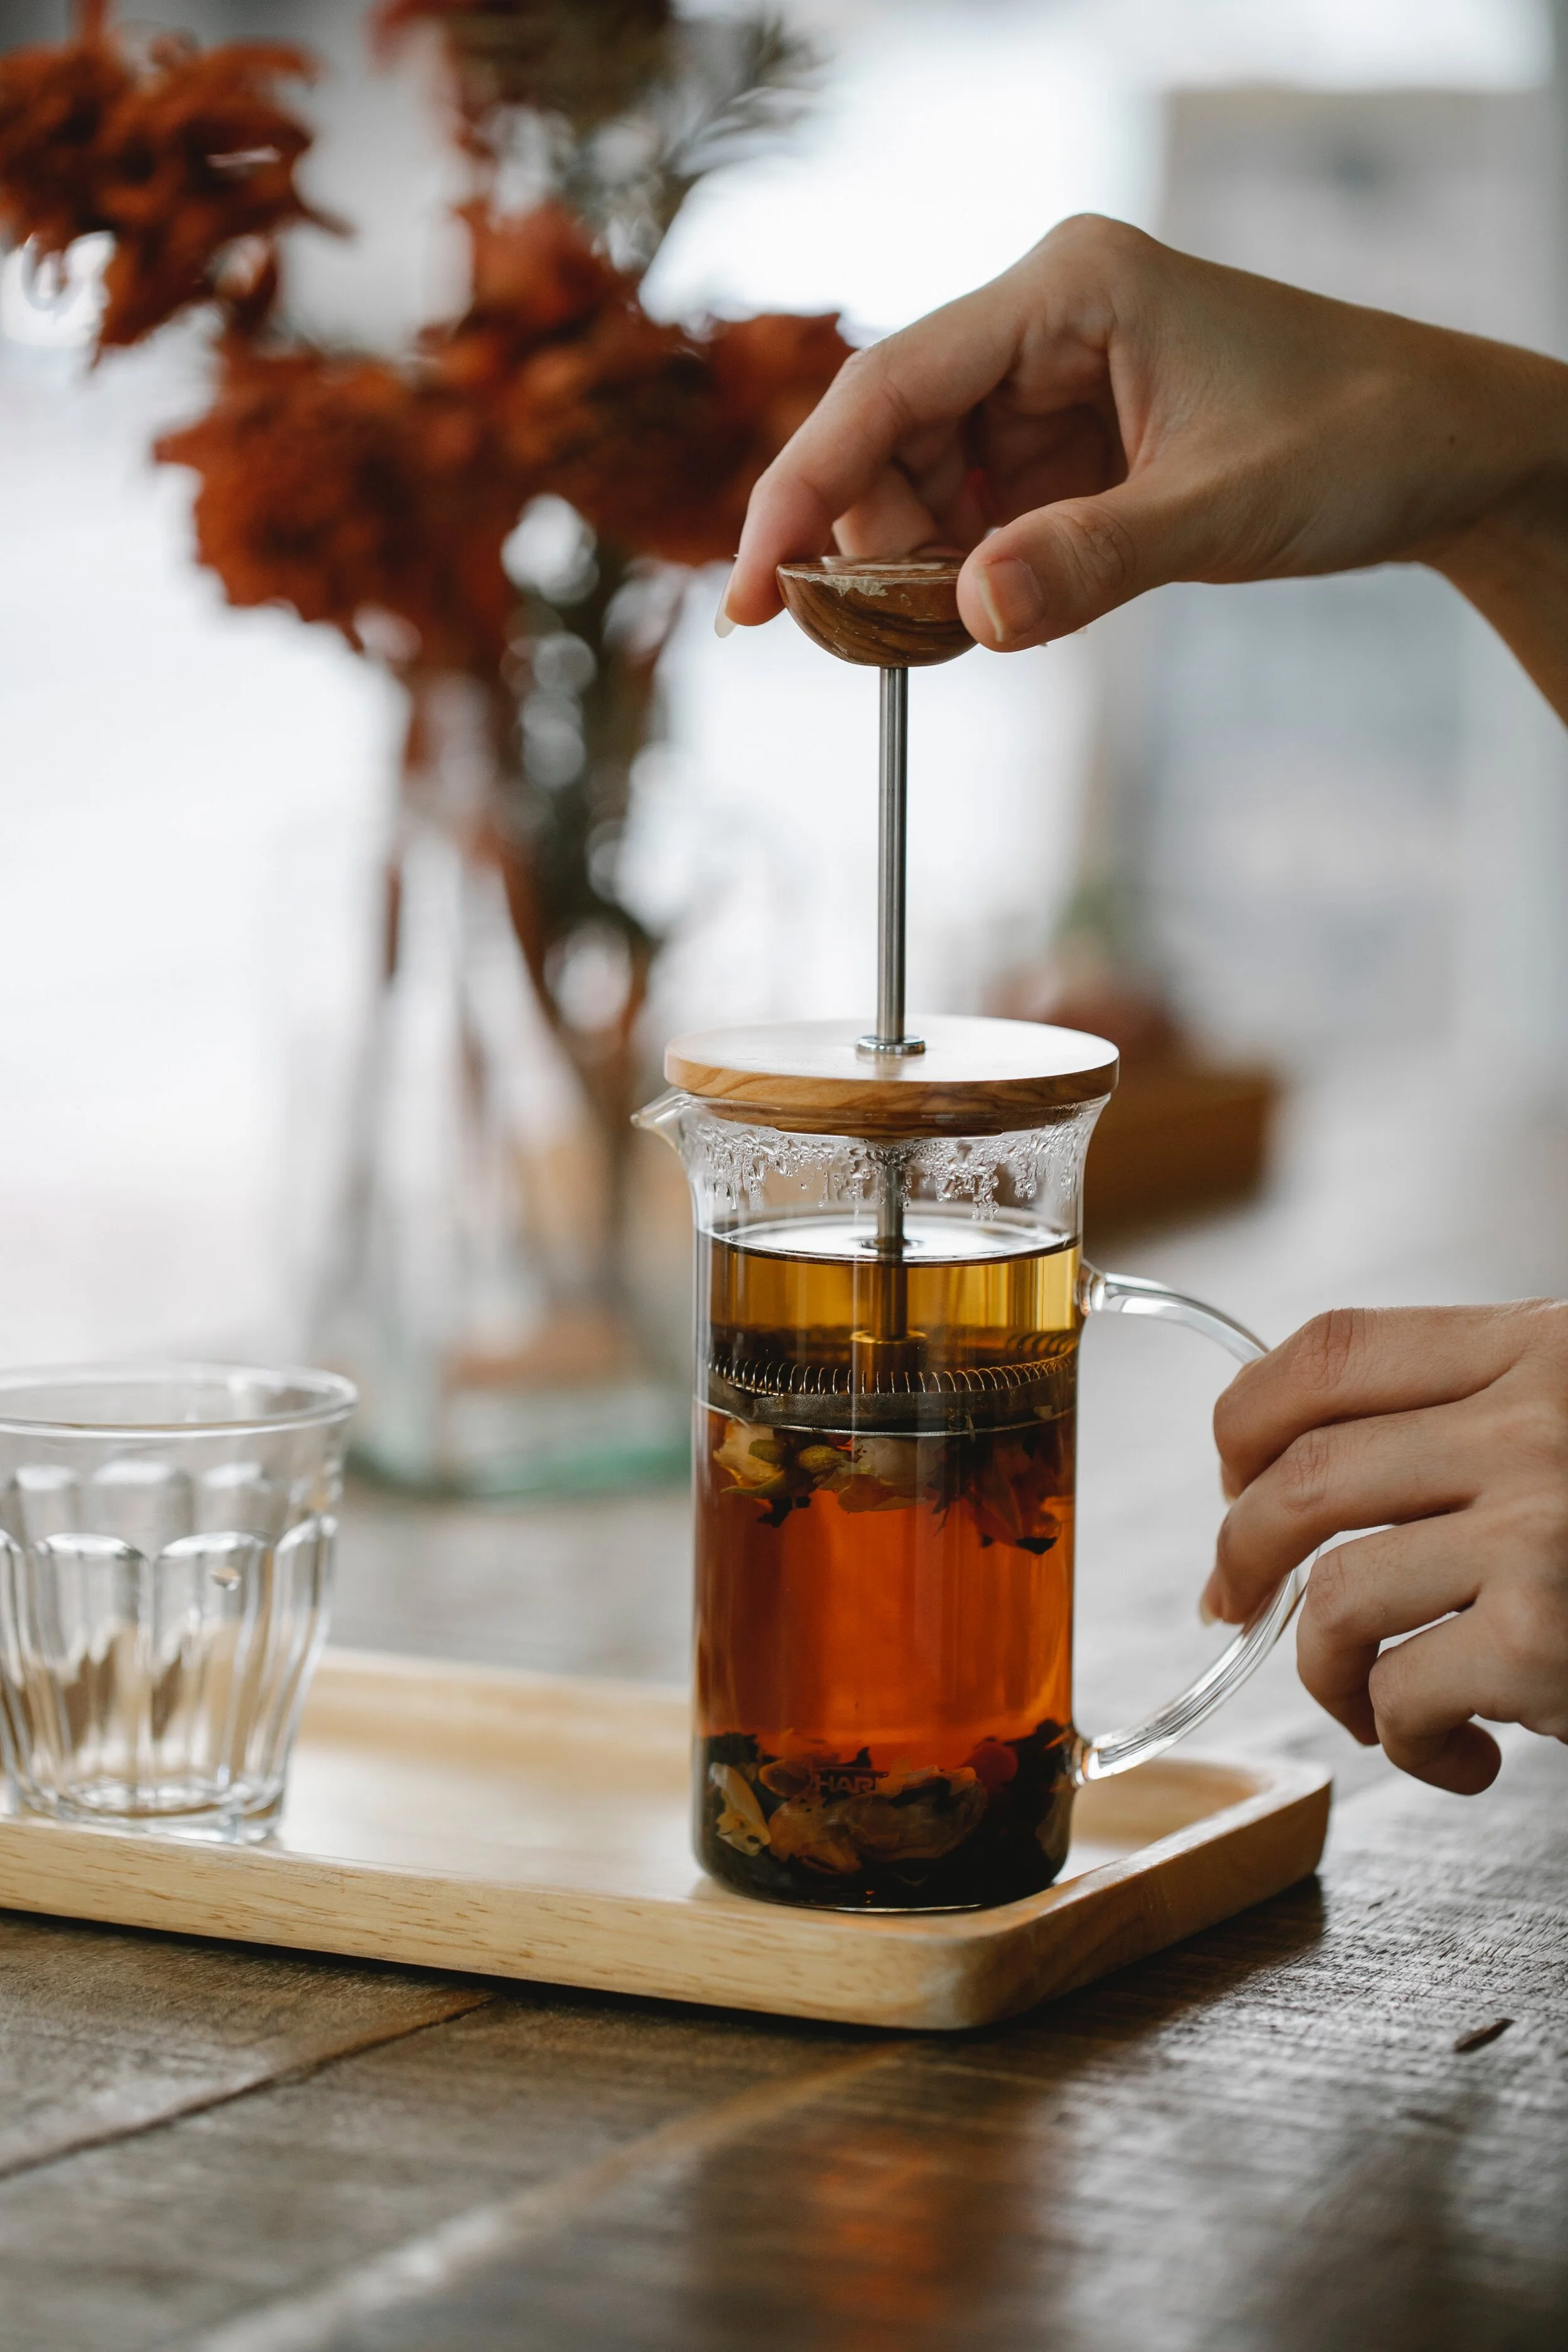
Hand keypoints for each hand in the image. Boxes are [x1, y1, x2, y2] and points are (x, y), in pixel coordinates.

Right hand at [726, 215, 1567, 716]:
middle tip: (865, 652)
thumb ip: (1091, 562)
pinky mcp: (1071, 447)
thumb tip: (968, 622)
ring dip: (916, 574)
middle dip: (867, 547)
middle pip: (891, 438)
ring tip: (937, 645)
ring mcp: (1054, 386)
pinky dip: (967, 579)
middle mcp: (1044, 325)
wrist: (1446, 452)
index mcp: (1069, 288)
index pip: (889, 385)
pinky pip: (979, 517)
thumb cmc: (1359, 439)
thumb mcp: (1223, 507)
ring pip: (927, 486)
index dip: (804, 490)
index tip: (752, 594)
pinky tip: (980, 621)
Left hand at [1207, 1304, 1567, 1793]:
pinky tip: (1462, 1755)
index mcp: (1540, 1347)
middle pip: (1303, 1474)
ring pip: (1332, 1593)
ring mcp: (1544, 1528)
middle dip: (1242, 1552)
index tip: (1233, 1476)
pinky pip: (1400, 1693)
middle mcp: (1538, 1422)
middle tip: (1238, 1603)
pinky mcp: (1547, 1639)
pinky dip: (1405, 1742)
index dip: (1247, 1415)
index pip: (1332, 1349)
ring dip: (1321, 1668)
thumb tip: (1288, 1467)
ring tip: (1369, 1702)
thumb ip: (1473, 1415)